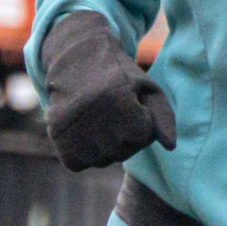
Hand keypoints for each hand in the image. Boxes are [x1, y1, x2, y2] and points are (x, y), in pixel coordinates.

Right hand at [42, 11, 176, 172]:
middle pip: (122, 152)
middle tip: (114, 114)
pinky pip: (77, 163)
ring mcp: (73, 128)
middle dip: (124, 138)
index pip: (143, 138)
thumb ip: (164, 118)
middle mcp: (95, 117)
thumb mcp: (148, 89)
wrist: (76, 61)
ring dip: (104, 148)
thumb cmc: (119, 77)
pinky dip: (82, 154)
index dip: (142, 124)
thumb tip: (170, 147)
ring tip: (100, 122)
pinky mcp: (56, 136)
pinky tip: (84, 133)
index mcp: (121, 102)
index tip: (132, 106)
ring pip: (100, 161)